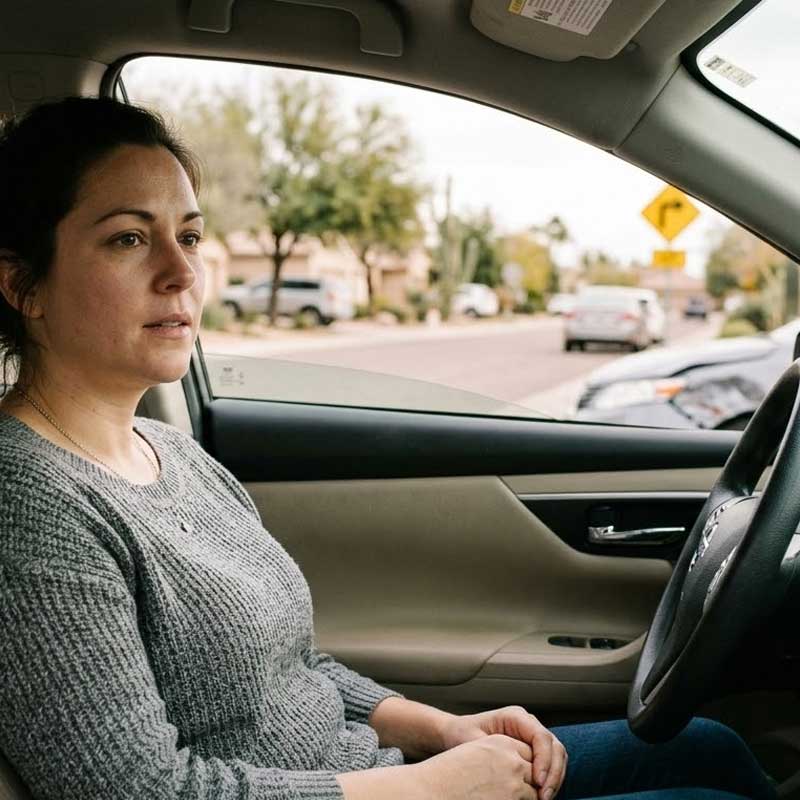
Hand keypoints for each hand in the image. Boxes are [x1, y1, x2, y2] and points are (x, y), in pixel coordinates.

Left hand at [439, 706, 567, 799]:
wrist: (456, 733)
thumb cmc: (462, 734)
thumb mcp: (473, 740)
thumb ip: (492, 750)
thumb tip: (510, 769)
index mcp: (516, 716)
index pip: (541, 736)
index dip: (544, 760)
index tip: (537, 782)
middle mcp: (528, 724)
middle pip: (554, 746)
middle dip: (553, 773)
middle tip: (544, 797)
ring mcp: (532, 736)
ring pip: (557, 756)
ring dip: (555, 778)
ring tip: (544, 798)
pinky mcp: (533, 749)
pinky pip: (550, 764)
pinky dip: (550, 779)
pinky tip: (541, 794)